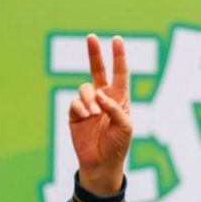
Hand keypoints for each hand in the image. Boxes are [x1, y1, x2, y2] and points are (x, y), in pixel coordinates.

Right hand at [69, 34, 132, 195]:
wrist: (102, 163)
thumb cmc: (118, 145)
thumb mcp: (125, 127)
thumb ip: (115, 109)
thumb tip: (99, 95)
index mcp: (119, 99)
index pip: (120, 74)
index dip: (119, 57)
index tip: (117, 40)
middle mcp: (103, 98)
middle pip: (98, 71)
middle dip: (95, 54)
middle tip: (91, 37)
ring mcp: (88, 105)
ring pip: (85, 88)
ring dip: (89, 98)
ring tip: (94, 113)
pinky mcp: (75, 114)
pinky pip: (75, 102)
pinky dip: (81, 108)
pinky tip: (86, 117)